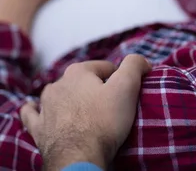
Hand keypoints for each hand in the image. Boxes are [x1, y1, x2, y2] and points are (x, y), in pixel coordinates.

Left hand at [20, 55, 151, 170]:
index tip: (128, 94)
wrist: (79, 157)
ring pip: (58, 94)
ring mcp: (45, 107)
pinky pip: (32, 113)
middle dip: (96, 88)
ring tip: (85, 110)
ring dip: (70, 97)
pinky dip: (35, 110)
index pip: (106, 67)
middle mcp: (57, 85)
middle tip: (111, 105)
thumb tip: (141, 60)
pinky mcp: (38, 128)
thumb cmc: (105, 120)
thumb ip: (134, 65)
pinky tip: (35, 108)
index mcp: (78, 72)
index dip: (120, 79)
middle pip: (83, 81)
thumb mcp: (127, 86)